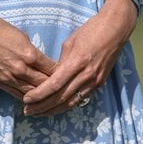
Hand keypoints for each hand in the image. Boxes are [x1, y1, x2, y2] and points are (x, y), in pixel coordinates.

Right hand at [0, 10, 57, 100]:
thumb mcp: (22, 36)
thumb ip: (32, 52)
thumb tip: (40, 62)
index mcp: (30, 54)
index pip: (52, 70)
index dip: (61, 75)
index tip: (67, 78)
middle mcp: (21, 68)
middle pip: (44, 84)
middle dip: (55, 89)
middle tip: (63, 93)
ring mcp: (9, 77)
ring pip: (31, 93)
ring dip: (41, 98)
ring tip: (50, 102)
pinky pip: (15, 95)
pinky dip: (25, 99)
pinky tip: (32, 103)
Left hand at [21, 0, 137, 116]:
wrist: (115, 29)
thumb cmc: (90, 30)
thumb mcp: (70, 42)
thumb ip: (61, 62)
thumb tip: (52, 75)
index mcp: (76, 62)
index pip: (54, 84)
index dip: (39, 94)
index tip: (26, 100)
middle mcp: (86, 75)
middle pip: (61, 97)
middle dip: (43, 107)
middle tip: (28, 112)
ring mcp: (94, 81)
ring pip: (71, 102)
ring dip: (54, 110)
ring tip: (39, 113)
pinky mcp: (99, 83)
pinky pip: (81, 98)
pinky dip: (67, 105)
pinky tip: (56, 108)